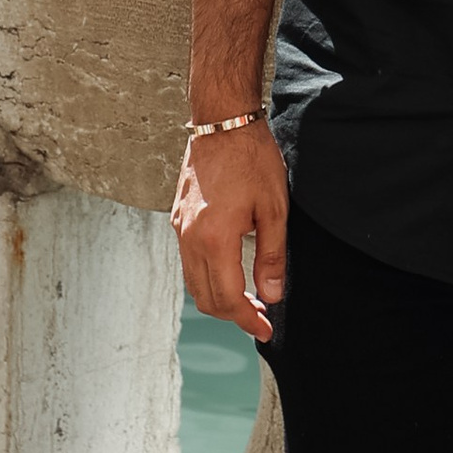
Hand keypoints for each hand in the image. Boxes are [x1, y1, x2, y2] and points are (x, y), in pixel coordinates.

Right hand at [170, 119, 287, 336]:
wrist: (222, 122)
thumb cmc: (252, 160)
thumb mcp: (274, 208)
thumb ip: (272, 256)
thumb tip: (272, 295)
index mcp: (214, 239)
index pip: (228, 298)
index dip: (248, 320)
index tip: (267, 330)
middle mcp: (190, 239)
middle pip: (206, 298)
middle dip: (234, 315)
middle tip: (262, 318)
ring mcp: (180, 229)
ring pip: (194, 283)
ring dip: (219, 299)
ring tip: (249, 300)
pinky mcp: (178, 218)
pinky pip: (189, 262)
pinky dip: (208, 278)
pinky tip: (230, 273)